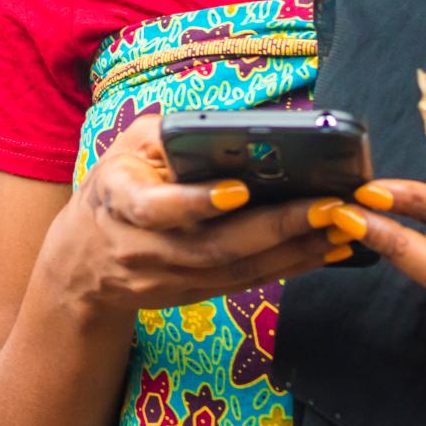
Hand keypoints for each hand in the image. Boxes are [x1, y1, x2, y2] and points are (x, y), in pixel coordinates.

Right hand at [39, 114, 343, 319]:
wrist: (83, 263)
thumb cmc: (114, 186)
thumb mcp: (126, 148)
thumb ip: (171, 135)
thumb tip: (235, 129)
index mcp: (119, 201)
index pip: (156, 207)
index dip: (197, 202)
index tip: (240, 190)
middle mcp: (144, 249)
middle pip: (215, 246)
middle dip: (277, 227)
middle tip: (329, 206)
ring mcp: (169, 280)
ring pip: (238, 271)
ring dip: (296, 251)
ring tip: (342, 228)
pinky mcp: (193, 296)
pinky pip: (247, 283)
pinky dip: (290, 267)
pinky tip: (327, 249)